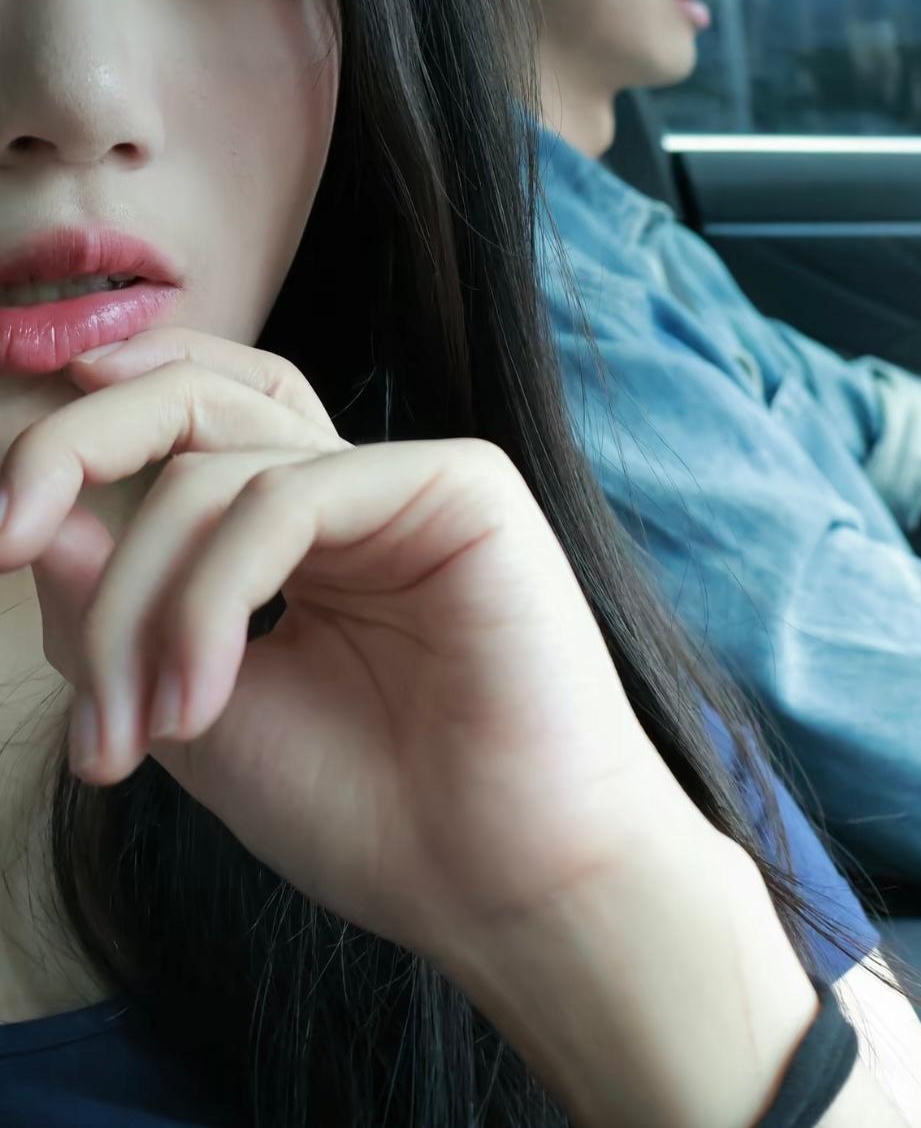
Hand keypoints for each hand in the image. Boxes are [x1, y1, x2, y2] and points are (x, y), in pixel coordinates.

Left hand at [0, 326, 693, 971]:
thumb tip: (33, 524)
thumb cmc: (373, 816)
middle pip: (198, 397)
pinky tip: (199, 699)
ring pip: (221, 466)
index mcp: (305, 533)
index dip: (97, 430)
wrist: (505, 890)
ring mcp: (409, 480)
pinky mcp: (462, 486)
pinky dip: (211, 595)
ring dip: (139, 600)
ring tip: (131, 733)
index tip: (0, 520)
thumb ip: (118, 616)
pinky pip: (292, 497)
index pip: (194, 427)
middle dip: (74, 448)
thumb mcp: (196, 713)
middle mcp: (354, 490)